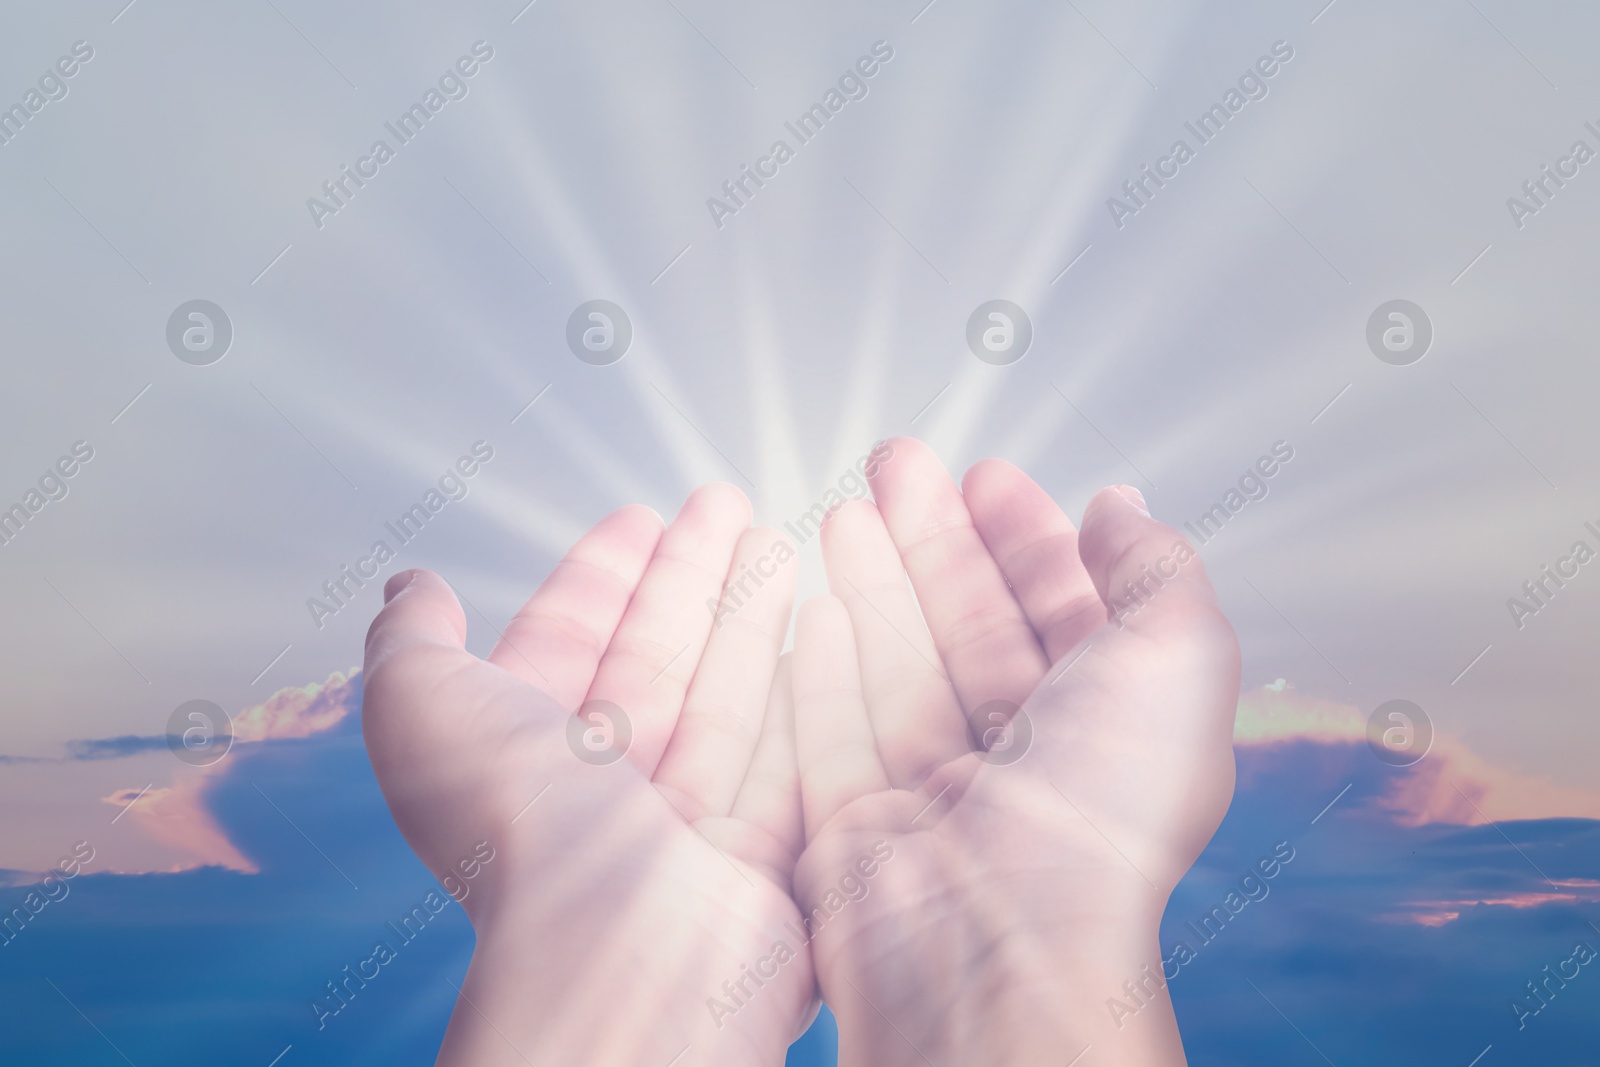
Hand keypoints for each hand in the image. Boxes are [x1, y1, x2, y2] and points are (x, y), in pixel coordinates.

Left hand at [362, 486, 814, 1065]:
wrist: (621, 949)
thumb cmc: (515, 831)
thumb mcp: (420, 708)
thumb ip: (413, 642)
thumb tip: (410, 590)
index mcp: (521, 761)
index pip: (567, 643)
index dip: (601, 576)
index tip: (640, 516)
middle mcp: (602, 798)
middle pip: (655, 661)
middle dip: (688, 577)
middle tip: (726, 506)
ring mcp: (686, 831)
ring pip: (726, 699)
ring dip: (749, 616)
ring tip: (779, 540)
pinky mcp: (764, 859)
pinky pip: (790, 758)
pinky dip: (805, 691)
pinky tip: (827, 628)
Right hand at [790, 439, 1239, 1065]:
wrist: (997, 950)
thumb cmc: (1100, 818)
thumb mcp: (1177, 661)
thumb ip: (1155, 573)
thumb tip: (1121, 510)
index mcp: (1106, 730)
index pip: (1059, 611)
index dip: (1024, 538)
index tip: (985, 477)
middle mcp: (1024, 764)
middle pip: (968, 626)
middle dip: (933, 539)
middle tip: (895, 464)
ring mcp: (938, 797)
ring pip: (898, 666)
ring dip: (874, 583)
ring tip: (847, 508)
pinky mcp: (858, 828)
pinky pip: (834, 731)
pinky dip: (824, 668)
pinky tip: (813, 606)